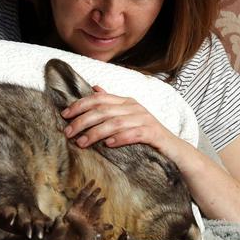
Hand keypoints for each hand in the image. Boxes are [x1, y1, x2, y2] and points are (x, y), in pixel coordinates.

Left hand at [61, 86, 176, 153]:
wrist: (174, 151)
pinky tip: (108, 145)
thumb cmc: (147, 136)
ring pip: (115, 123)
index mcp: (126, 102)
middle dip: (82, 121)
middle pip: (103, 111)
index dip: (80, 105)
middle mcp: (135, 108)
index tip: (64, 115)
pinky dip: (120, 138)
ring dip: (95, 133)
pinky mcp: (153, 134)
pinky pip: (134, 134)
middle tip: (68, 132)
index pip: (99, 99)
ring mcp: (145, 120)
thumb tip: (94, 89)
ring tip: (82, 142)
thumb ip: (111, 104)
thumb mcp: (127, 118)